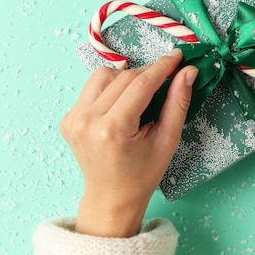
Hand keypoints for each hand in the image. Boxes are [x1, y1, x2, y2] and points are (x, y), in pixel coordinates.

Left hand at [59, 49, 197, 236]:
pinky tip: (122, 105)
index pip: (140, 84)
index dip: (162, 67)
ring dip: (126, 77)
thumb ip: (178, 103)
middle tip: (168, 74)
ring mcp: (73, 119)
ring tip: (143, 92)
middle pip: (123, 77)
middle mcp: (87, 121)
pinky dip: (110, 89)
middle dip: (148, 72)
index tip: (177, 56)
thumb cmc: (142, 174)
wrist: (111, 198)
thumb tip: (187, 72)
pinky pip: (91, 89)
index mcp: (113, 130)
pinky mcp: (68, 119)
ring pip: (103, 76)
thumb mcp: (167, 141)